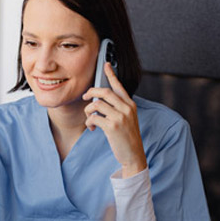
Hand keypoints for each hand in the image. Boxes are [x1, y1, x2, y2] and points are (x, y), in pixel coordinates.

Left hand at [82, 63, 146, 177]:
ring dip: (88, 111)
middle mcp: (126, 108)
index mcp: (130, 105)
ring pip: (96, 104)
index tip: (105, 65)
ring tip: (89, 119)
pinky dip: (89, 122)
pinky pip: (94, 118)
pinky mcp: (112, 127)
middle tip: (85, 97)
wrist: (134, 155)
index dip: (111, 74)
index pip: (119, 86)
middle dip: (91, 92)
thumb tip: (99, 100)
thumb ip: (118, 108)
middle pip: (104, 91)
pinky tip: (91, 128)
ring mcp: (120, 117)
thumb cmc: (127, 137)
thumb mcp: (127, 119)